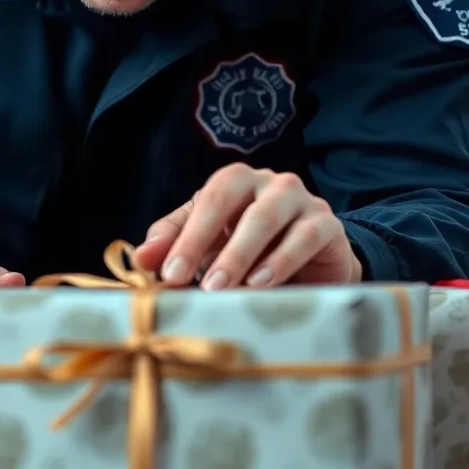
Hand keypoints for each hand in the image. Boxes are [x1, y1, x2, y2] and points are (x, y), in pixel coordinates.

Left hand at [134, 163, 361, 289]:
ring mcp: (302, 200)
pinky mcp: (328, 225)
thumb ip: (173, 245)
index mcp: (234, 181)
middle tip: (194, 284)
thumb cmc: (251, 250)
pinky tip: (261, 284)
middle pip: (232, 201)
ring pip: (268, 218)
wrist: (312, 267)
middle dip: (207, 244)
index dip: (186, 236)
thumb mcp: (208, 244)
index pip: (206, 200)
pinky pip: (305, 237)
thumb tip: (140, 258)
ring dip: (242, 255)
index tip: (169, 274)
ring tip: (223, 287)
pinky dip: (281, 262)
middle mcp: (268, 182)